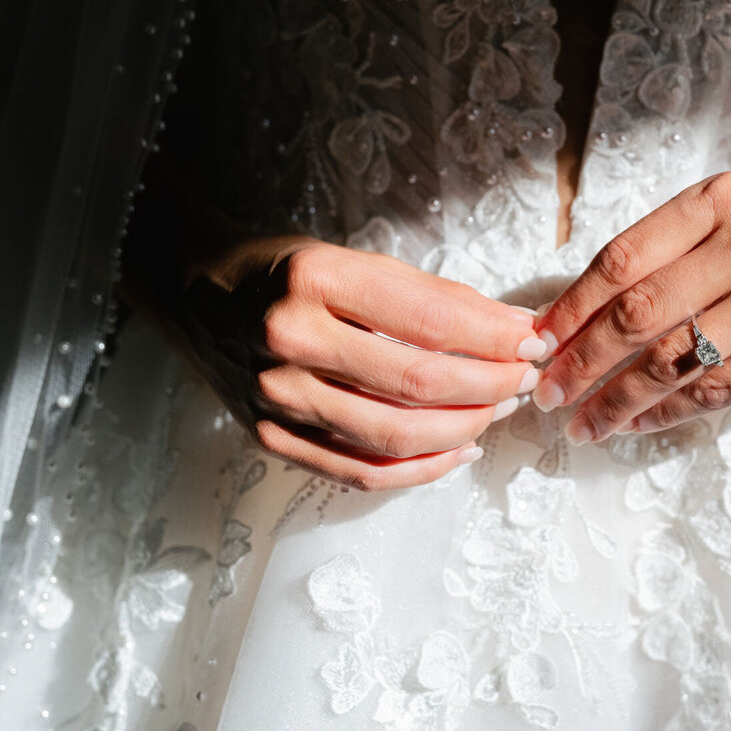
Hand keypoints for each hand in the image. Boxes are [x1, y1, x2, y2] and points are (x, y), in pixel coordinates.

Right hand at [177, 233, 544, 490]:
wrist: (197, 292)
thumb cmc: (286, 271)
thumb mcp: (355, 259)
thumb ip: (431, 297)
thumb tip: (513, 330)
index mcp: (316, 280)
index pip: (429, 321)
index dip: (493, 338)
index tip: (533, 341)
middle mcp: (290, 340)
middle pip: (417, 384)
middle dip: (489, 386)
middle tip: (524, 379)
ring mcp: (276, 397)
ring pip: (393, 436)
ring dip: (463, 429)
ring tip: (498, 410)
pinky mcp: (271, 437)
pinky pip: (358, 472)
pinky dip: (419, 470)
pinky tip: (459, 451)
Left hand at [531, 172, 730, 441]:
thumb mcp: (730, 219)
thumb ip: (663, 254)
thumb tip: (575, 314)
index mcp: (719, 202)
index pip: (622, 259)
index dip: (570, 306)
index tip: (539, 341)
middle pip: (637, 313)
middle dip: (581, 360)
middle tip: (548, 391)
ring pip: (670, 361)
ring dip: (614, 400)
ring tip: (582, 422)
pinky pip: (712, 392)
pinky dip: (663, 414)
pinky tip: (633, 424)